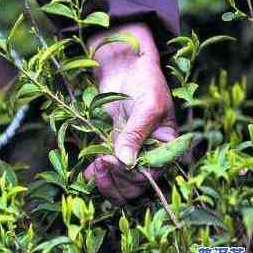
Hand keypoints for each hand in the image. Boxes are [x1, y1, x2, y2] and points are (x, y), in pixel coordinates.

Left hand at [83, 23, 177, 202]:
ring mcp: (129, 152)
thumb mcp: (147, 106)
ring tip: (93, 169)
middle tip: (100, 165)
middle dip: (116, 181)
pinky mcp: (112, 147)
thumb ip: (136, 134)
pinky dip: (96, 176)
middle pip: (134, 186)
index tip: (110, 161)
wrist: (125, 66)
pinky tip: (86, 174)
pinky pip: (106, 170)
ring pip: (119, 183)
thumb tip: (126, 161)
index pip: (150, 175)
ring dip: (105, 181)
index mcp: (166, 148)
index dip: (129, 174)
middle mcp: (149, 154)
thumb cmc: (145, 81)